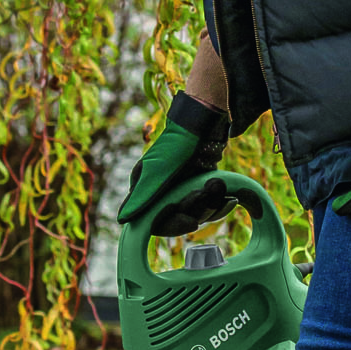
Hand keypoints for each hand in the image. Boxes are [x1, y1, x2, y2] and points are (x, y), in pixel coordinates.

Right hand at [119, 92, 230, 232]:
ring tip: (217, 184)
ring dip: (211, 204)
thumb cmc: (176, 144)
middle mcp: (160, 194)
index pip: (154, 222)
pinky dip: (219, 203)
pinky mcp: (198, 187)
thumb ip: (140, 197)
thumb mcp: (156, 171)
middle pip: (178, 219)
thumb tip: (121, 219)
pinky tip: (229, 197)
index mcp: (144, 191)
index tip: (190, 221)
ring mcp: (181, 191)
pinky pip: (209, 207)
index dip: (173, 225)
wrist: (204, 124)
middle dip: (196, 210)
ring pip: (196, 214)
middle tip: (205, 193)